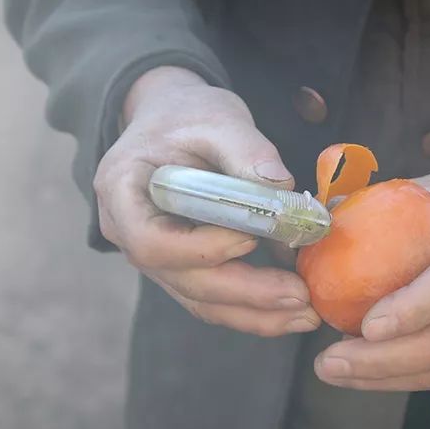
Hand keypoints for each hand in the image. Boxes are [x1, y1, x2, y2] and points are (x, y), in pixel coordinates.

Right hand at [93, 66, 319, 335]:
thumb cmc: (188, 114)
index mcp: (123, 190)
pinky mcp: (181, 268)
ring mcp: (154, 257)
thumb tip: (282, 186)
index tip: (251, 239)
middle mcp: (128, 233)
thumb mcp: (216, 116)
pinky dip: (253, 309)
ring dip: (256, 314)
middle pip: (184, 281)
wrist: (172, 120)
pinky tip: (292, 311)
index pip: (151, 242)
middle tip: (300, 296)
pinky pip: (213, 298)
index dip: (202, 249)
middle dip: (245, 293)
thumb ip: (246, 148)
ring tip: (306, 314)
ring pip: (201, 300)